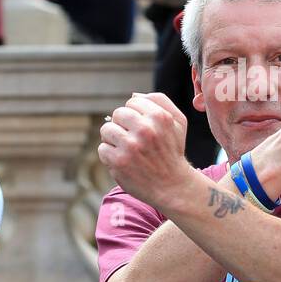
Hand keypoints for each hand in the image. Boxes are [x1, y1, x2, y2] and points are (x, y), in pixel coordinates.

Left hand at [98, 93, 191, 209]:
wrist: (171, 186)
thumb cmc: (172, 151)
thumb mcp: (178, 122)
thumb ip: (160, 101)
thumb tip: (134, 95)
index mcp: (159, 116)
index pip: (132, 102)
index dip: (135, 114)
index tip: (142, 128)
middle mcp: (145, 129)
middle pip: (117, 114)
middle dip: (123, 125)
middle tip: (133, 139)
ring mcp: (130, 145)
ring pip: (106, 130)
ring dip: (114, 140)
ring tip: (127, 150)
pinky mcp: (119, 161)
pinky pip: (102, 148)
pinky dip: (109, 156)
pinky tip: (124, 161)